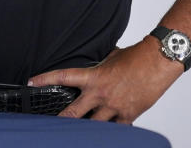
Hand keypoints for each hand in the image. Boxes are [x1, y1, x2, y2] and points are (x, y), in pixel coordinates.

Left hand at [28, 37, 182, 123]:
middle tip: (51, 126)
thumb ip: (101, 65)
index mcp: (95, 76)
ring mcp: (114, 106)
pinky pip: (117, 129)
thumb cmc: (138, 56)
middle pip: (74, 113)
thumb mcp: (113, 57)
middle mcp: (101, 94)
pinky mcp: (128, 114)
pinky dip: (113, 130)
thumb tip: (96, 66)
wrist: (158, 60)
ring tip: (78, 133)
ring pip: (94, 126)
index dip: (45, 79)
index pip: (64, 76)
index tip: (32, 82)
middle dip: (61, 120)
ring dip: (87, 128)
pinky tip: (110, 133)